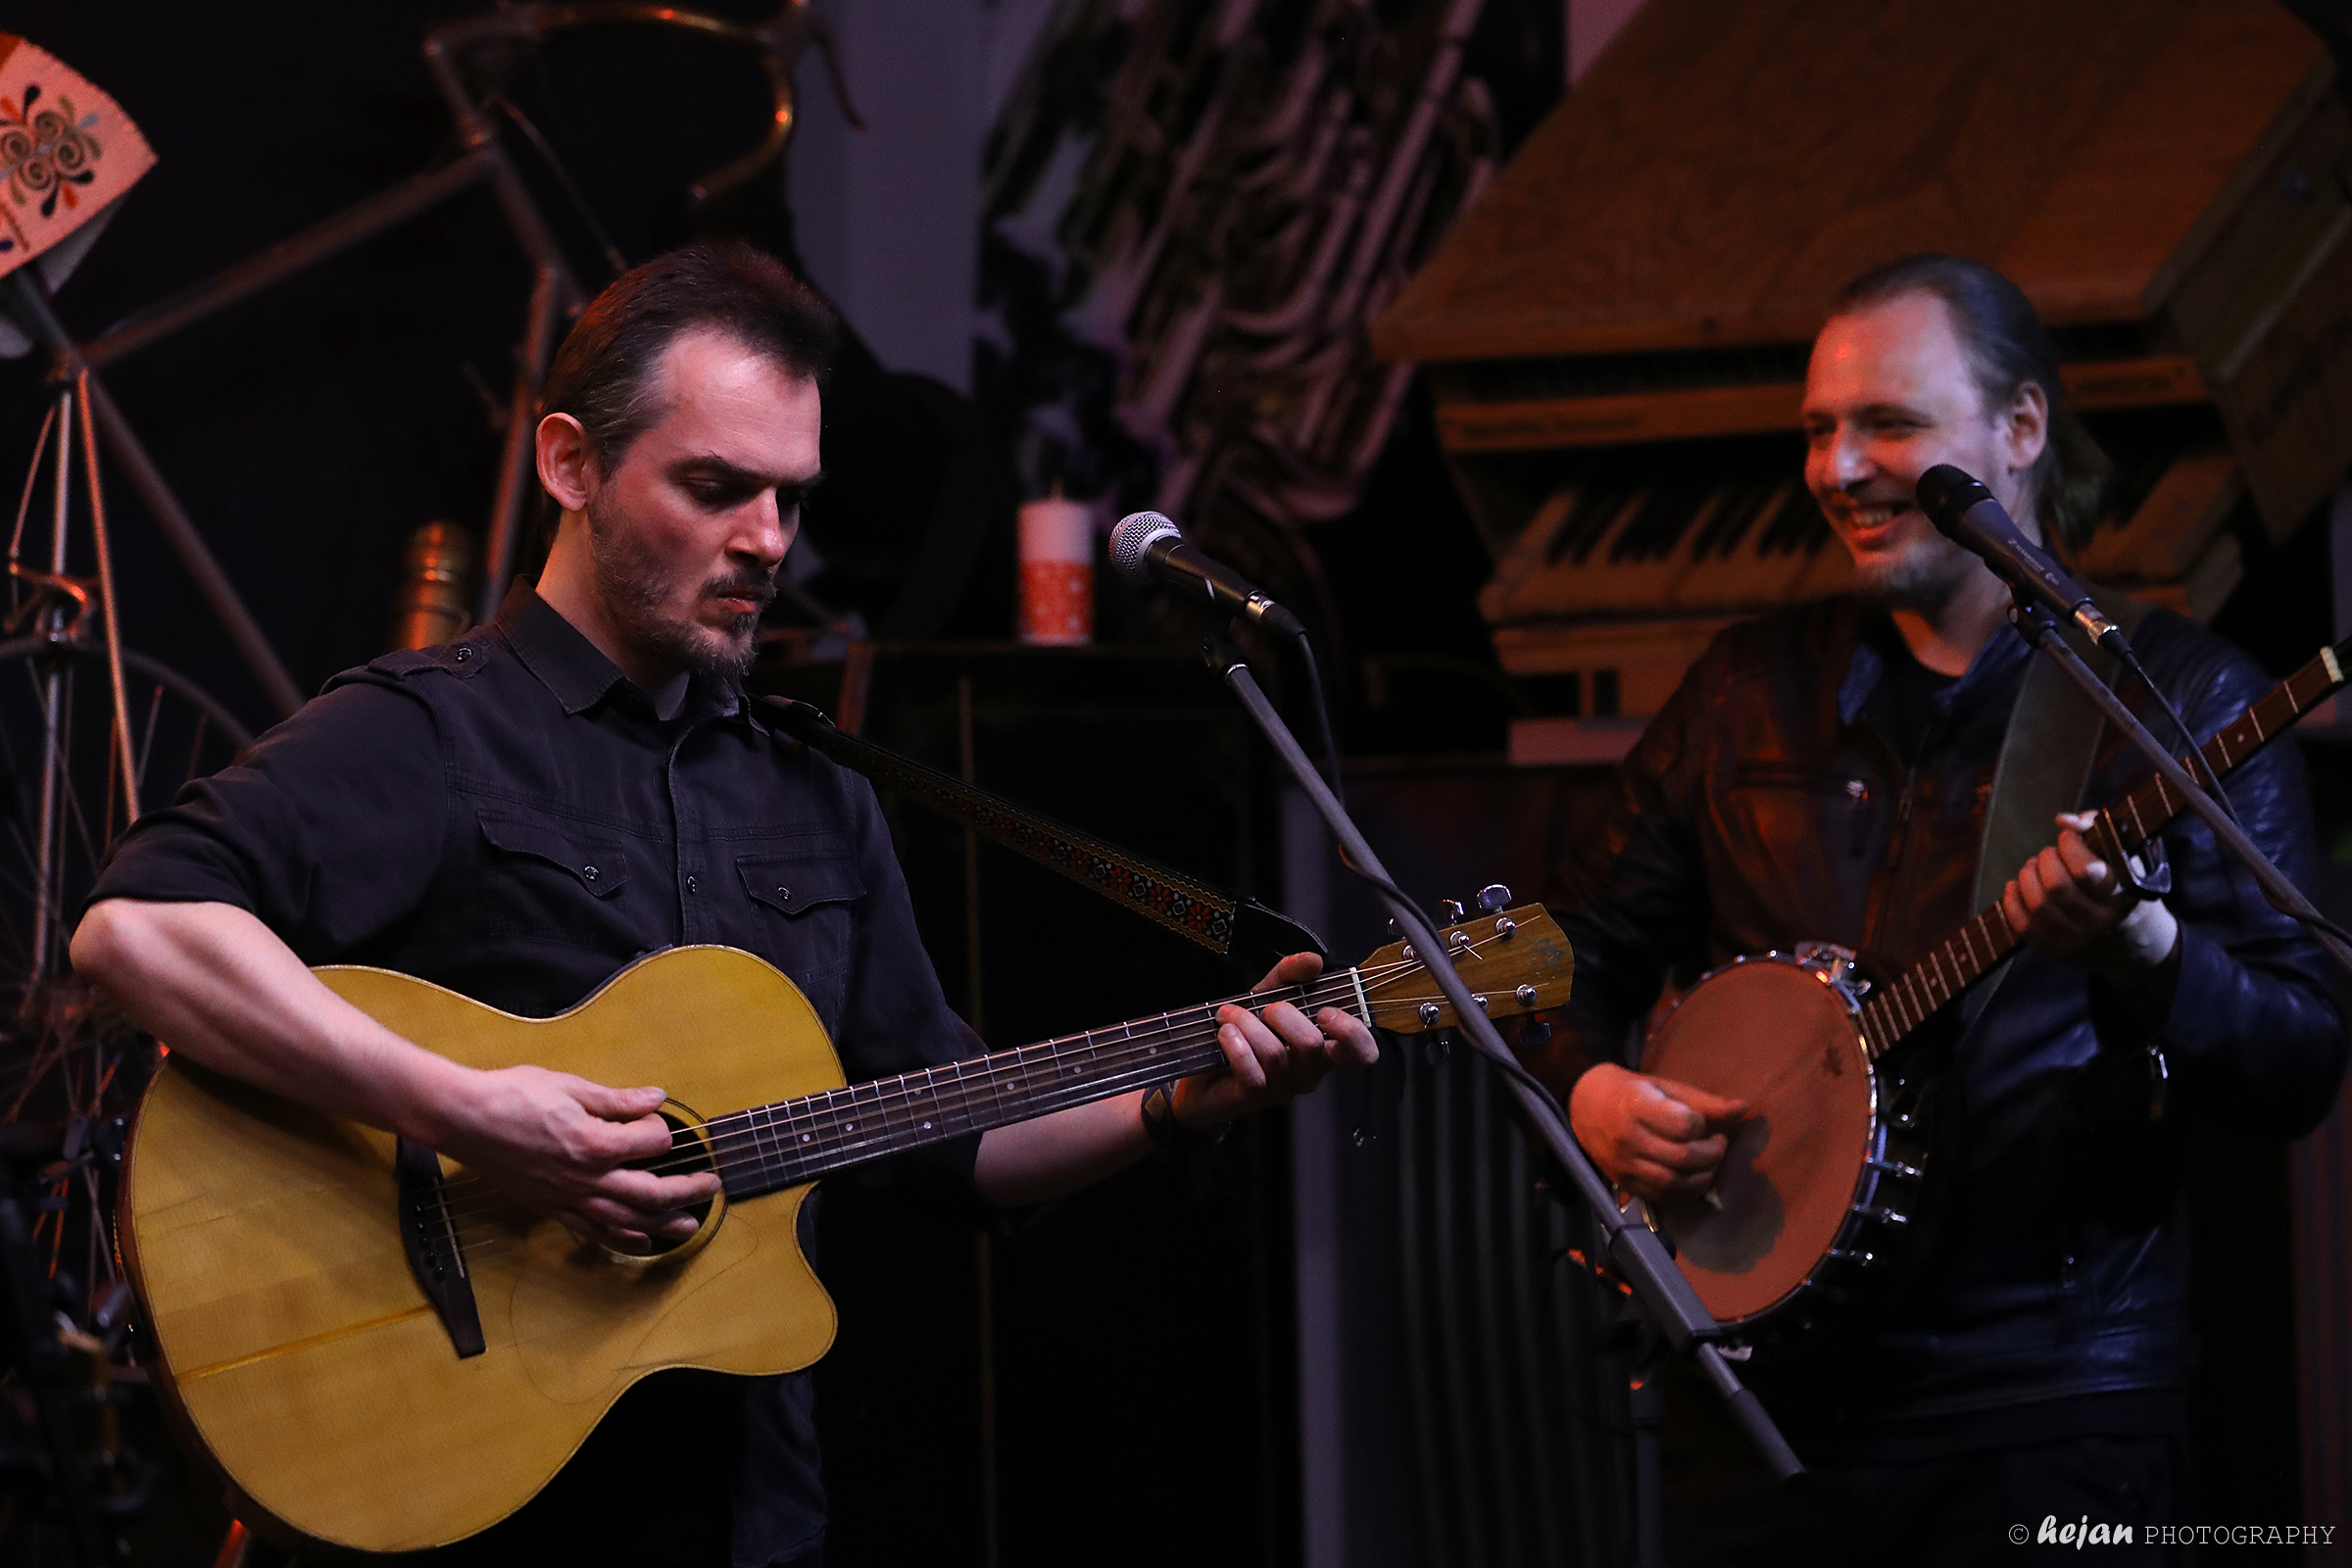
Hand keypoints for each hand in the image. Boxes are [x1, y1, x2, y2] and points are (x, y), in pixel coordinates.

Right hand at [427, 1066, 721, 1253]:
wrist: (463, 1119)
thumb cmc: (512, 1096)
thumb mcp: (570, 1087)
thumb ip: (617, 1099)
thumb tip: (655, 1098)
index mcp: (594, 1143)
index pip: (651, 1143)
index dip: (663, 1129)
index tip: (661, 1120)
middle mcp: (586, 1179)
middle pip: (651, 1194)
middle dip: (687, 1191)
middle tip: (710, 1185)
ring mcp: (568, 1198)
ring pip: (626, 1221)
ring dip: (662, 1225)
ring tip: (689, 1225)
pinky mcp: (552, 1208)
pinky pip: (592, 1232)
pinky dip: (620, 1239)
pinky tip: (640, 1242)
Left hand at [1173, 952, 1379, 1130]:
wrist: (1203, 1069)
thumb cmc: (1244, 1034)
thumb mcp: (1268, 995)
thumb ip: (1290, 975)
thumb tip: (1313, 961)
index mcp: (1322, 1048)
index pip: (1360, 1052)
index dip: (1352, 1032)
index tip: (1325, 1011)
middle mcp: (1308, 1071)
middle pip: (1311, 1044)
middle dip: (1283, 1015)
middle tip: (1264, 1009)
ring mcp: (1283, 1087)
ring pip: (1276, 1053)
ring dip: (1249, 1024)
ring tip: (1230, 1015)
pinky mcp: (1255, 1096)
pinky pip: (1252, 1071)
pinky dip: (1235, 1046)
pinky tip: (1225, 1034)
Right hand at [1569, 1062, 1747, 1200]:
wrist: (1583, 1103)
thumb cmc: (1630, 1091)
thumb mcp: (1664, 1087)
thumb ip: (1703, 1102)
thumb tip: (1744, 1108)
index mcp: (1637, 1106)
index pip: (1684, 1125)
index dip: (1702, 1126)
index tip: (1703, 1124)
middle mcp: (1628, 1138)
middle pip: (1682, 1158)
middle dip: (1711, 1155)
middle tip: (1718, 1146)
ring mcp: (1624, 1164)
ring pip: (1673, 1182)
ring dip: (1702, 1178)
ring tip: (1708, 1165)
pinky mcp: (1623, 1182)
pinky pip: (1660, 1197)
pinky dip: (1683, 1193)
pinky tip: (1691, 1179)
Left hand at [2001, 810, 2176, 967]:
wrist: (2136, 942)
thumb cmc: (2125, 886)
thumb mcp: (2125, 857)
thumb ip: (2097, 830)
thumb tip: (2063, 820)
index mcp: (2121, 894)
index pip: (2086, 871)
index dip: (2069, 847)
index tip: (2066, 837)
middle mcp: (2099, 920)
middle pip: (2057, 888)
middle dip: (2045, 860)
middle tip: (2048, 853)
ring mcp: (2077, 938)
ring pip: (2038, 905)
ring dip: (2027, 877)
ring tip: (2032, 866)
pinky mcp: (2056, 949)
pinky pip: (2023, 926)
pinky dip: (2011, 901)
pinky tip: (2015, 885)